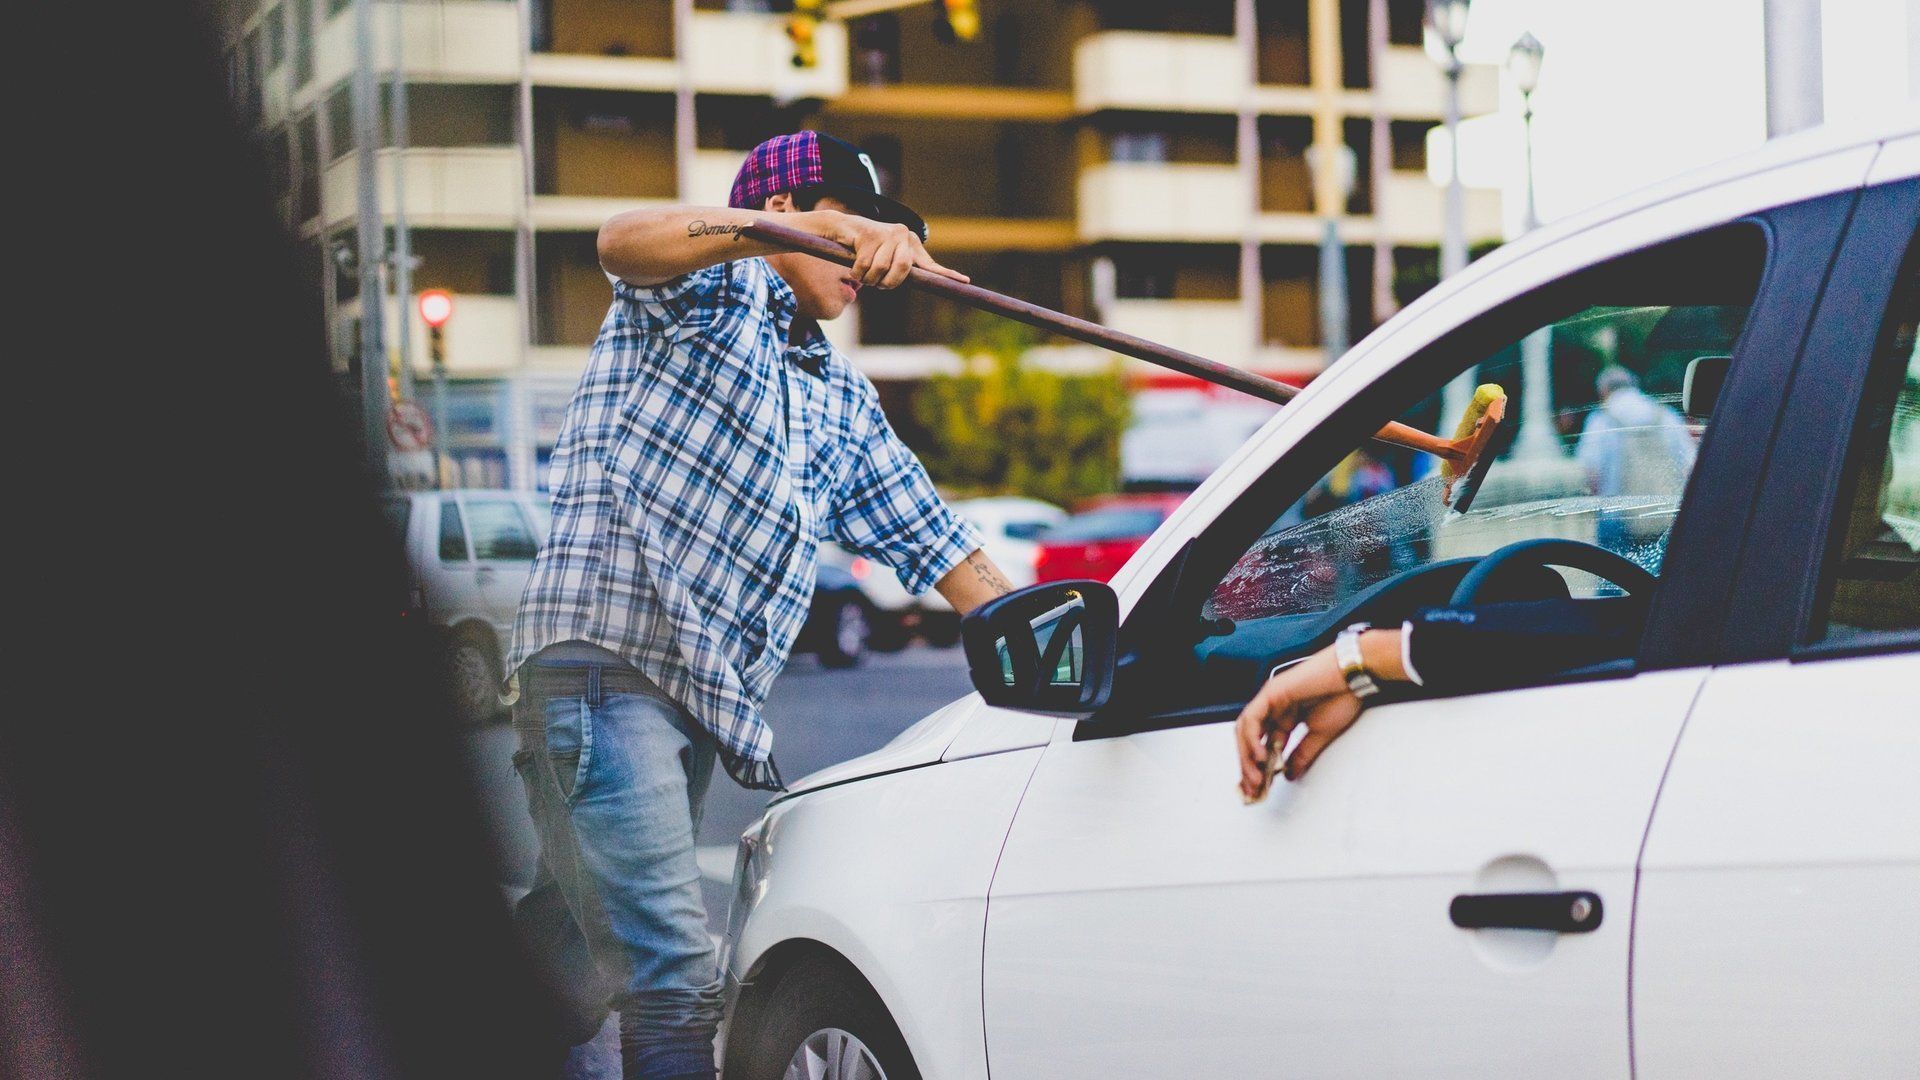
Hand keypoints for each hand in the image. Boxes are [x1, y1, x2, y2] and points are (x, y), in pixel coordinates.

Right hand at [827, 215, 968, 289]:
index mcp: (910, 244)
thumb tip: (919, 281)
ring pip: (880, 268)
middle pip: (902, 269)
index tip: (964, 281)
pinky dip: (856, 272)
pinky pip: (864, 265)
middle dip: (887, 283)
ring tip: (864, 274)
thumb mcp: (887, 258)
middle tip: (878, 284)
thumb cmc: (866, 249)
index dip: (946, 274)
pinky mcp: (869, 234)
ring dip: (869, 279)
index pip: (930, 264)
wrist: (842, 229)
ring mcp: (886, 233)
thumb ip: (901, 268)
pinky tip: (854, 266)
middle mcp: (902, 235)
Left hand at [1234, 646, 1365, 802]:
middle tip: (1253, 790)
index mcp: (1284, 718)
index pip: (1263, 746)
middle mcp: (1273, 708)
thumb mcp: (1319, 735)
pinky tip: (1259, 756)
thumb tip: (1289, 774)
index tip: (1259, 790)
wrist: (1353, 676)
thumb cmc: (1342, 697)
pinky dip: (1252, 738)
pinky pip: (1252, 718)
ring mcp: (1270, 699)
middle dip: (1249, 767)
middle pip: (1249, 740)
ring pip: (1246, 730)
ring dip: (1247, 756)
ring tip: (1255, 778)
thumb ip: (1301, 754)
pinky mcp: (1271, 692)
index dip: (1258, 769)